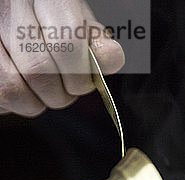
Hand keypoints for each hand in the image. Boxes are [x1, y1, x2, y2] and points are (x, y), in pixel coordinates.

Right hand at [0, 0, 124, 116]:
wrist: (13, 16)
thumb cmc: (48, 22)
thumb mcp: (76, 21)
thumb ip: (94, 41)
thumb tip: (112, 57)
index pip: (67, 43)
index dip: (80, 75)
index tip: (83, 81)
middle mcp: (11, 5)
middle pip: (40, 71)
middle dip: (60, 94)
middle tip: (64, 89)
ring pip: (16, 87)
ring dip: (37, 101)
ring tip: (43, 90)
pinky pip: (3, 94)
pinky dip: (19, 102)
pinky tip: (24, 89)